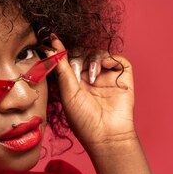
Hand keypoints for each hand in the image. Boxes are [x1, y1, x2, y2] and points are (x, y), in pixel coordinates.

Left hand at [46, 34, 135, 154]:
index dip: (60, 51)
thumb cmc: (84, 119)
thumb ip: (61, 66)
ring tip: (90, 79)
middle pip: (81, 52)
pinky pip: (115, 58)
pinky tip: (100, 72)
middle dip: (75, 58)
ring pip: (96, 53)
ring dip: (91, 61)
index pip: (66, 58)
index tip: (50, 39)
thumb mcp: (67, 91)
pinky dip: (106, 60)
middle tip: (75, 73)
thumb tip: (51, 42)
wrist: (106, 134)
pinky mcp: (122, 75)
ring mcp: (106, 75)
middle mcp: (89, 76)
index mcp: (73, 81)